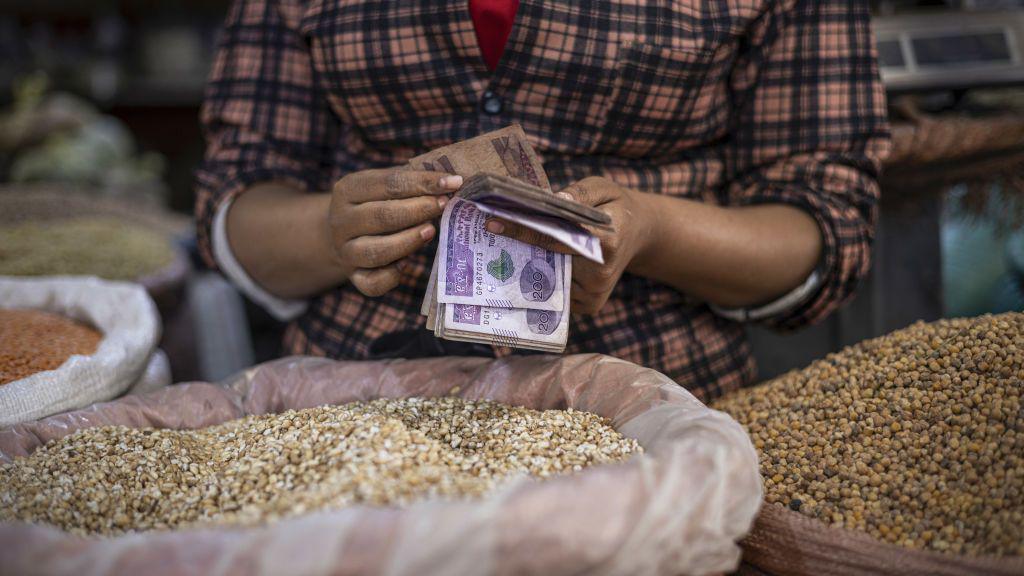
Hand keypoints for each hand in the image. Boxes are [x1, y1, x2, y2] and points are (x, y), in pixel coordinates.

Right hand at [330, 168, 461, 295]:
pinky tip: (407, 264)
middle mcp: (341, 221)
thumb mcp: (384, 185)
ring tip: (431, 231)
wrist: (343, 234)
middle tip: (445, 205)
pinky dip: (392, 276)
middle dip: (419, 210)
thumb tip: (452, 180)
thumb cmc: (375, 203)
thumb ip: (411, 180)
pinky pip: (373, 283)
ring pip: (376, 251)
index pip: (389, 183)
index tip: (453, 182)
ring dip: (408, 241)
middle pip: (382, 216)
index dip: (423, 182)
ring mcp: (345, 251)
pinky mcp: (354, 277)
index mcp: (348, 190)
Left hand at [484, 176, 656, 314]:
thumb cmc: (616, 207)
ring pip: (549, 281)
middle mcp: (600, 273)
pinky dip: (542, 280)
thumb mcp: (603, 188)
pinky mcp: (590, 305)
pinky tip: (529, 266)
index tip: (493, 222)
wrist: (640, 232)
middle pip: (547, 262)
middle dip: (519, 249)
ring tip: (505, 248)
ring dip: (527, 266)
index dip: (522, 230)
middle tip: (490, 234)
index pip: (554, 238)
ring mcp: (595, 293)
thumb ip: (579, 193)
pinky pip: (557, 294)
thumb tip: (554, 199)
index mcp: (606, 242)